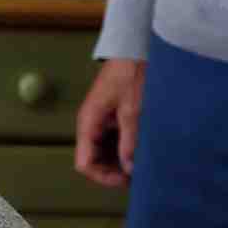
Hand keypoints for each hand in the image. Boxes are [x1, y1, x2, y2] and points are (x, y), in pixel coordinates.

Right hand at [74, 58, 145, 186]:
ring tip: (143, 164)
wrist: (136, 46)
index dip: (103, 177)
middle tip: (138, 175)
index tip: (127, 181)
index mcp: (88, 123)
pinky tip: (142, 149)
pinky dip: (126, 149)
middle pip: (93, 160)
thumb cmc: (132, 72)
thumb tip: (130, 167)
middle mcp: (91, 125)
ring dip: (120, 161)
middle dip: (113, 171)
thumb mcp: (134, 108)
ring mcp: (101, 121)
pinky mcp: (112, 116)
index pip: (85, 163)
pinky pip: (114, 140)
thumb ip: (130, 140)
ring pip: (104, 152)